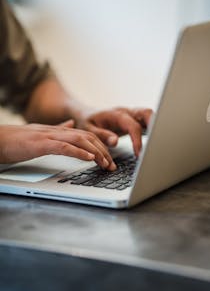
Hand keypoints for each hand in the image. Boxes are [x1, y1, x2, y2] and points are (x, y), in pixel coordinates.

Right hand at [0, 120, 115, 169]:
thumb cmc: (16, 140)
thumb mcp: (41, 135)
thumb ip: (58, 130)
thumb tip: (71, 125)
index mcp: (57, 130)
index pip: (85, 135)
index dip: (100, 146)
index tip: (109, 159)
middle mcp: (56, 131)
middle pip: (86, 137)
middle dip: (103, 151)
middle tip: (112, 165)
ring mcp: (48, 136)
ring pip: (79, 140)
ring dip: (95, 152)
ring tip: (105, 163)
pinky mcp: (40, 144)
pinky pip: (63, 146)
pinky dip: (78, 152)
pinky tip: (89, 158)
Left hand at [79, 107, 152, 155]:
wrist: (84, 114)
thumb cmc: (86, 121)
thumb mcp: (88, 129)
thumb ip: (101, 135)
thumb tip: (115, 141)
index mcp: (116, 114)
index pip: (132, 125)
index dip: (137, 140)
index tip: (139, 154)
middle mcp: (126, 112)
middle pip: (146, 113)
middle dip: (154, 126)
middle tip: (156, 144)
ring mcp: (131, 114)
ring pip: (149, 115)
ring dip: (156, 126)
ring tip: (158, 144)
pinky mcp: (133, 120)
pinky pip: (147, 121)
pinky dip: (152, 129)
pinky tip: (154, 142)